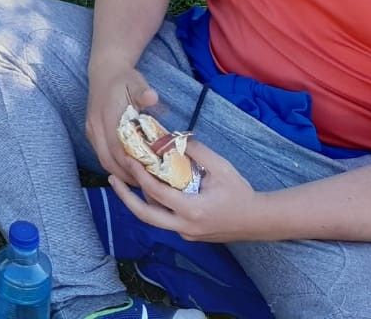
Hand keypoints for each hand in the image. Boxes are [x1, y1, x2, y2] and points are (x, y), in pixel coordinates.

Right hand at [86, 61, 158, 185]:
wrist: (104, 71)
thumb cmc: (124, 78)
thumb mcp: (136, 81)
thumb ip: (143, 91)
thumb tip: (152, 97)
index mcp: (107, 116)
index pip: (119, 149)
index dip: (134, 166)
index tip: (153, 177)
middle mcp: (95, 126)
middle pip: (109, 160)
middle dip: (129, 176)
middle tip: (151, 187)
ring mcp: (91, 130)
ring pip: (104, 160)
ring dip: (121, 174)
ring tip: (142, 183)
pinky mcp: (90, 132)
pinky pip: (101, 155)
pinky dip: (115, 166)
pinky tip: (130, 170)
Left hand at [108, 138, 267, 242]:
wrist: (259, 220)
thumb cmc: (241, 192)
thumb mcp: (220, 167)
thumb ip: (195, 150)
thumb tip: (171, 136)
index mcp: (192, 210)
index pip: (156, 192)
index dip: (139, 174)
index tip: (127, 158)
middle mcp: (185, 226)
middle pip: (144, 215)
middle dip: (124, 197)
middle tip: (111, 178)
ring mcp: (186, 234)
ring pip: (153, 219)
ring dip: (138, 200)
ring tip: (125, 180)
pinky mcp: (189, 235)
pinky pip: (165, 220)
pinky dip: (154, 205)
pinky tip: (149, 189)